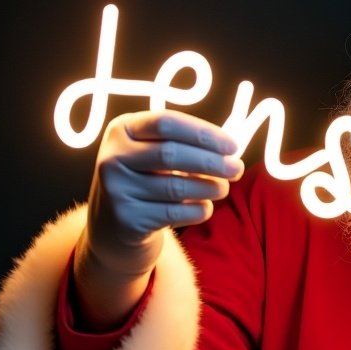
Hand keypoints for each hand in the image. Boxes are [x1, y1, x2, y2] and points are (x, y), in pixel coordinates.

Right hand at [74, 109, 243, 327]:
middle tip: (237, 169)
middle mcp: (113, 157)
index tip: (232, 146)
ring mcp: (116, 190)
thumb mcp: (152, 152)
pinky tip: (205, 208)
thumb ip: (184, 143)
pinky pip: (174, 214)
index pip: (166, 123)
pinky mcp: (127, 220)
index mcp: (121, 130)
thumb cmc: (146, 179)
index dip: (203, 133)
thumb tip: (230, 148)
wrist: (115, 227)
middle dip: (211, 162)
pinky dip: (198, 210)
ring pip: (175, 187)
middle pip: (170, 154)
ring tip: (223, 189)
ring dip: (209, 188)